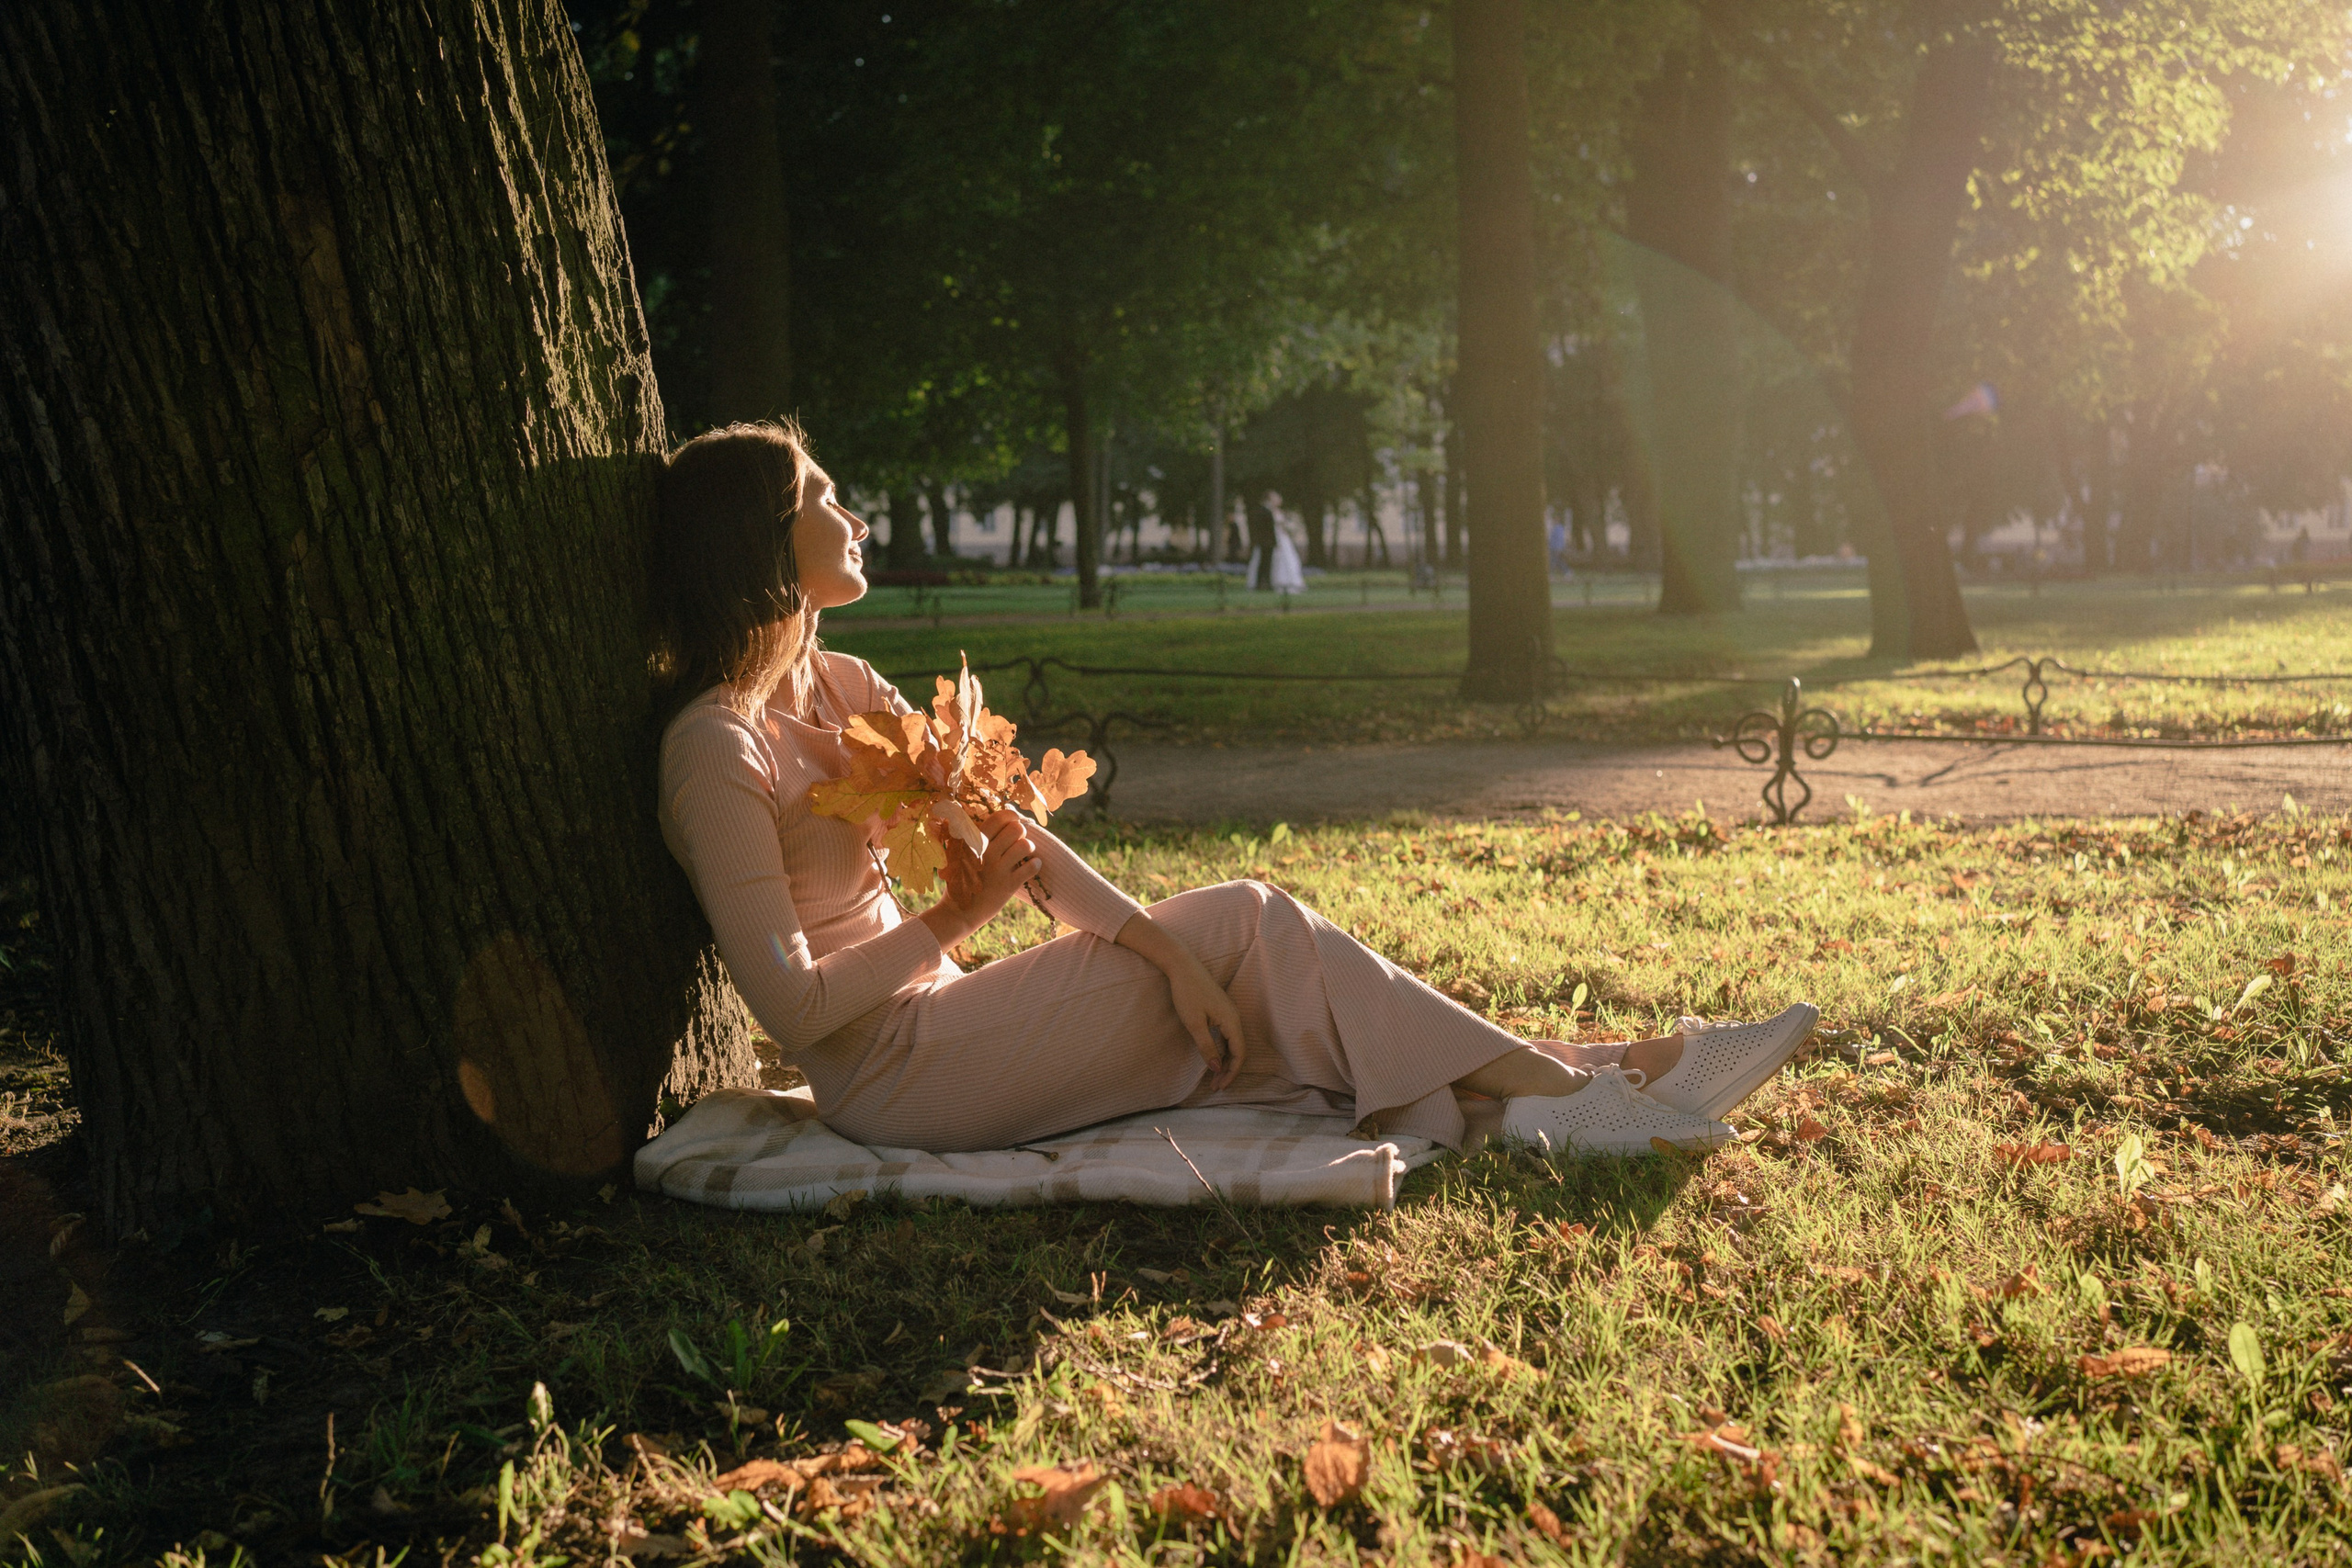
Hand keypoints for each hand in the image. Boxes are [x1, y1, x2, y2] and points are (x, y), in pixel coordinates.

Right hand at [917, 808, 1039, 950]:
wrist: (958, 913)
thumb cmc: (959, 881)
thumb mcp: (957, 855)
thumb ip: (969, 837)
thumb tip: (983, 816)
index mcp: (973, 843)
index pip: (998, 818)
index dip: (1011, 816)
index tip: (1013, 820)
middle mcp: (986, 853)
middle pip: (1016, 829)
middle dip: (1021, 832)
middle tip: (1017, 840)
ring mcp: (998, 870)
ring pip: (1025, 846)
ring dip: (1029, 847)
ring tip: (1025, 854)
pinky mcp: (1008, 886)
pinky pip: (1031, 867)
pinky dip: (1035, 865)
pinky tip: (1031, 866)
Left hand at [1113, 911, 1247, 1090]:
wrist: (1182, 965)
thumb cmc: (1187, 993)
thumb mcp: (1194, 1023)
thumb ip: (1207, 1047)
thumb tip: (1217, 1068)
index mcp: (1232, 1021)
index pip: (1239, 1054)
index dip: (1231, 1073)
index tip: (1220, 1087)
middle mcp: (1235, 1017)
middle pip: (1238, 1050)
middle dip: (1228, 1070)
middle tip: (1215, 1087)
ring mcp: (1228, 1013)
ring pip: (1232, 1043)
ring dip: (1225, 1061)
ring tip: (1213, 1077)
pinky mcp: (1221, 1010)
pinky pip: (1226, 1035)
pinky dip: (1221, 1049)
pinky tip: (1212, 1057)